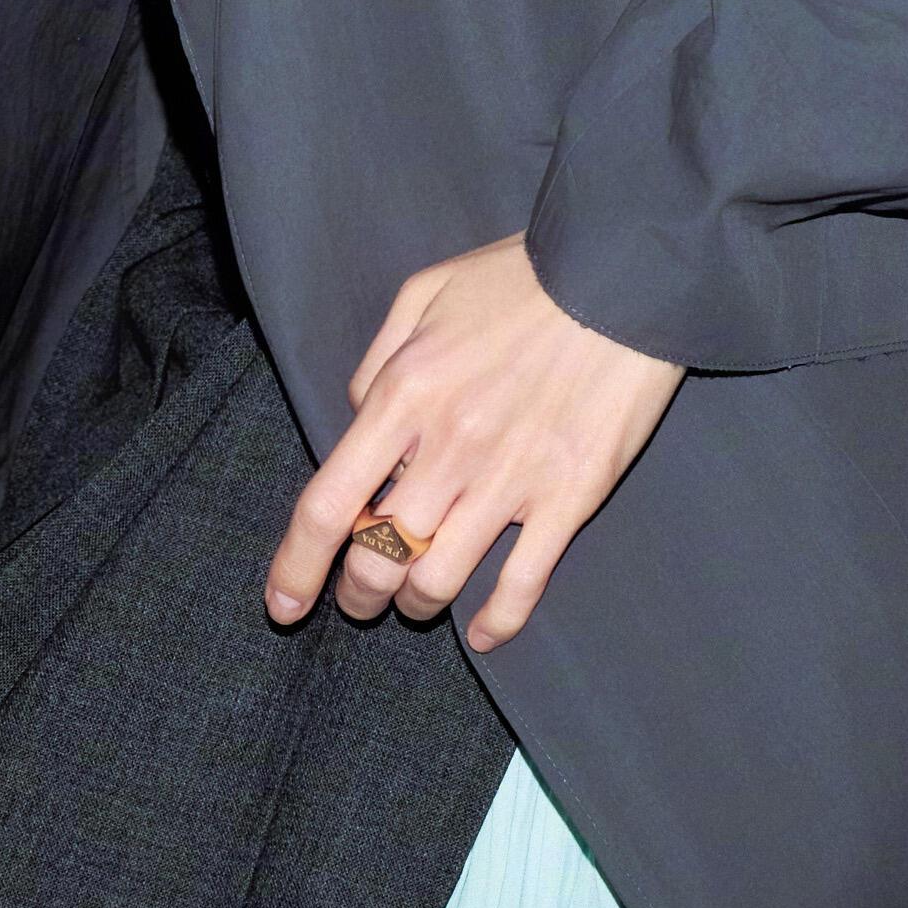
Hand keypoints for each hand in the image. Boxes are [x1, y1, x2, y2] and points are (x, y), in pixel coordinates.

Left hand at [267, 234, 685, 651]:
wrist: (623, 274)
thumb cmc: (520, 279)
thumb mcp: (424, 293)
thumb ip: (377, 361)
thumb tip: (357, 420)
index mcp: (405, 395)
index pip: (328, 504)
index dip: (296, 566)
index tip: (284, 604)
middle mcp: (450, 447)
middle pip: (377, 558)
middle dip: (358, 594)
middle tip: (362, 596)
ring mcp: (511, 479)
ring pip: (439, 581)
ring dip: (417, 606)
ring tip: (417, 601)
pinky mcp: (569, 497)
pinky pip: (523, 585)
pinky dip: (497, 622)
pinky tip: (484, 633)